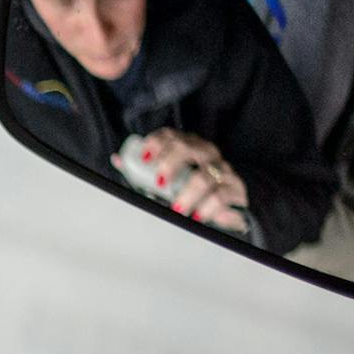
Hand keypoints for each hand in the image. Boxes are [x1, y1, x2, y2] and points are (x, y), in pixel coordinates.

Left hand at [123, 128, 249, 233]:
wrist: (226, 208)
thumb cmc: (189, 191)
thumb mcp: (165, 182)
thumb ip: (142, 172)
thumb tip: (118, 160)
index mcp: (187, 146)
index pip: (170, 136)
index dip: (156, 144)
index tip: (144, 158)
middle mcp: (205, 153)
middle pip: (186, 148)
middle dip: (169, 164)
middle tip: (160, 183)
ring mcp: (222, 169)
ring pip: (203, 176)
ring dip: (187, 194)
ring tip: (177, 208)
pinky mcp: (235, 188)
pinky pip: (220, 196)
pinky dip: (207, 208)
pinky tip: (197, 216)